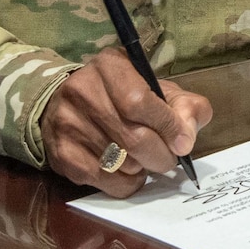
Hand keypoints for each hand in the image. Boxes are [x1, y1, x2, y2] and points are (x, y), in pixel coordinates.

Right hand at [41, 48, 213, 197]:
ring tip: (144, 158)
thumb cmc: (122, 95)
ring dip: (143, 168)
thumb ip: (184, 106)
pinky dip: (127, 182)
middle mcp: (83, 92)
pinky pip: (108, 182)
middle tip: (168, 157)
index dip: (168, 127)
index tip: (183, 143)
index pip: (141, 103)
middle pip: (134, 138)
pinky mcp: (63, 155)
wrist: (67, 105)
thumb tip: (186, 137)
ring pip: (122, 164)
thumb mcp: (158, 88)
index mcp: (110, 66)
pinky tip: (127, 169)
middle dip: (161, 155)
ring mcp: (69, 125)